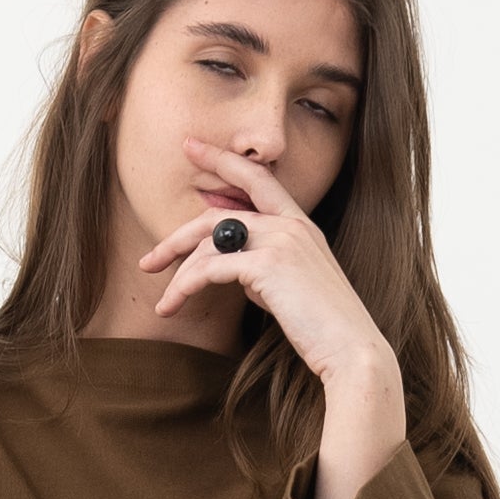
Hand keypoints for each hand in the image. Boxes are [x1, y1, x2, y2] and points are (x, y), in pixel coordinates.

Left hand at [140, 142, 406, 498]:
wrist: (352, 351)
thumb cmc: (324, 329)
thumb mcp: (293, 288)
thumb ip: (266, 270)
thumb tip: (237, 271)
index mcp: (300, 224)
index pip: (256, 179)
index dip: (222, 160)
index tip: (192, 147)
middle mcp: (291, 224)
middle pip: (219, 216)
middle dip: (178, 237)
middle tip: (148, 259)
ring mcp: (281, 241)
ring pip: (210, 244)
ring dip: (178, 273)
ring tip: (162, 303)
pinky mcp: (268, 266)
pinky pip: (212, 267)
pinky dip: (187, 285)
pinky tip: (174, 303)